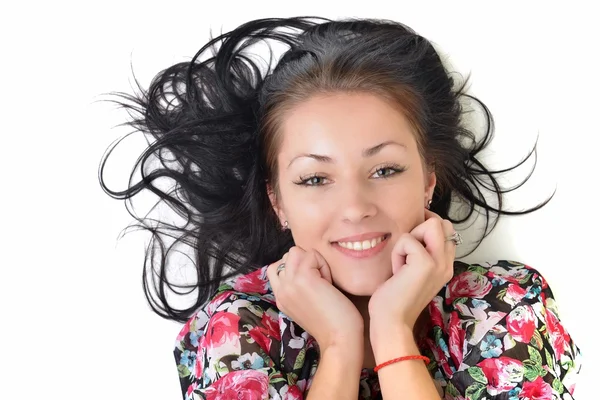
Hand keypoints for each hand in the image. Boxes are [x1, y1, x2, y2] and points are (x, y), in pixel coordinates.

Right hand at [267, 246, 363, 351]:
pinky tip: (329, 283)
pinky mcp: (302, 278)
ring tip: (323, 280)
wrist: (339, 339)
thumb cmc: (332, 324)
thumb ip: (298, 289)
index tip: (312, 286)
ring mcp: (289, 283)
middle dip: (305, 263)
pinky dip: (323, 264)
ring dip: (313, 261)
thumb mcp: (307, 305)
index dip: (298, 269)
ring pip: (295, 251)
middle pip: (286, 256)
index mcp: (280, 297)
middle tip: (319, 282)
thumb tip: (307, 268)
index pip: (277, 267)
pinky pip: (311, 255)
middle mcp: (280, 290)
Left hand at [368, 209, 456, 331]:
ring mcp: (439, 263)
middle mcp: (447, 263)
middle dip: (420, 229)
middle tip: (408, 253)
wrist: (392, 321)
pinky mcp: (426, 263)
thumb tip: (415, 231)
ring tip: (403, 263)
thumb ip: (421, 254)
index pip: (446, 230)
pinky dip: (398, 253)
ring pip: (431, 224)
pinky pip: (407, 239)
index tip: (411, 242)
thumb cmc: (395, 298)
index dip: (426, 229)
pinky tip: (397, 272)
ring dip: (410, 239)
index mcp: (445, 265)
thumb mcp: (413, 271)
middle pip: (442, 223)